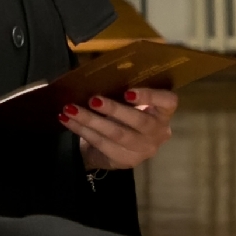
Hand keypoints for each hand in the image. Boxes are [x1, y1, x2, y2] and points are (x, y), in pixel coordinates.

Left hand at [61, 86, 176, 170]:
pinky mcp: (126, 161)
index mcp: (163, 112)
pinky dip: (81, 130)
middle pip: (139, 121)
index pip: (168, 102)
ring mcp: (144, 150)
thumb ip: (124, 92)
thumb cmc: (124, 115)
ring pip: (116, 134)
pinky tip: (67, 120)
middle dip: (114, 110)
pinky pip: (101, 143)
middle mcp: (159, 133)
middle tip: (93, 100)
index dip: (150, 96)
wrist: (116, 147)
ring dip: (90, 120)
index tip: (128, 92)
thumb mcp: (130, 103)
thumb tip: (98, 75)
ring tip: (70, 108)